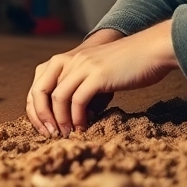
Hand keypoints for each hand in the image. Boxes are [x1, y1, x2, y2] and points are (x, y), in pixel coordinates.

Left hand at [25, 23, 176, 135]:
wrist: (151, 51)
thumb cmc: (126, 66)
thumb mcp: (95, 74)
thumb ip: (80, 88)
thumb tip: (70, 118)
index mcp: (65, 60)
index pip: (37, 86)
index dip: (35, 110)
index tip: (44, 129)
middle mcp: (69, 60)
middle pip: (40, 91)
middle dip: (41, 117)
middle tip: (50, 135)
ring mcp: (83, 66)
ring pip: (58, 97)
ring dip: (59, 120)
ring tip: (66, 134)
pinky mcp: (98, 75)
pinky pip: (78, 100)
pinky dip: (77, 117)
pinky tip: (83, 127)